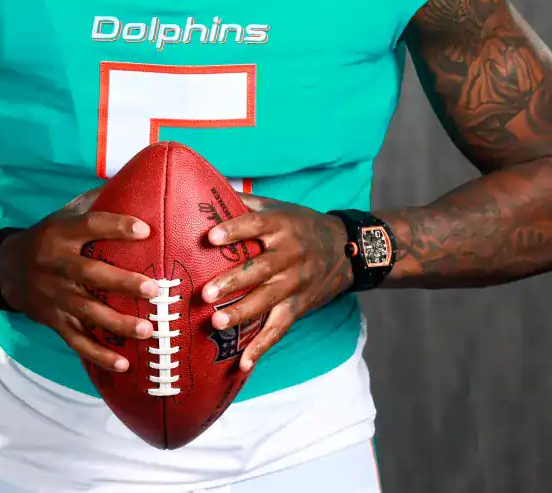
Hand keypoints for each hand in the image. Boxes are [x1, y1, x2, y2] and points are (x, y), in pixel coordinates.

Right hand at [0, 186, 160, 372]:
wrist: (4, 268)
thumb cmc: (47, 237)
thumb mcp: (63, 216)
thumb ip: (94, 205)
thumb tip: (136, 185)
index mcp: (60, 234)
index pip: (90, 226)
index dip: (116, 226)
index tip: (145, 229)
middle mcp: (55, 265)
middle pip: (90, 275)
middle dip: (122, 283)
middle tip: (153, 290)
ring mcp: (53, 296)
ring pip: (87, 313)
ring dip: (118, 324)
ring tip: (148, 330)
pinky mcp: (52, 320)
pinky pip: (77, 341)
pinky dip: (99, 355)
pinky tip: (125, 363)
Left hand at [199, 194, 354, 371]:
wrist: (347, 250)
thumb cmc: (301, 225)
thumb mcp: (279, 207)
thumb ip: (244, 202)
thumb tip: (204, 187)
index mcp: (282, 226)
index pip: (257, 225)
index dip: (235, 230)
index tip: (211, 236)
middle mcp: (290, 255)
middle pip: (260, 269)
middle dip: (233, 282)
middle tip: (207, 293)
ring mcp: (295, 283)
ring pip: (268, 300)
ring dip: (243, 313)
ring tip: (218, 323)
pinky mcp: (299, 306)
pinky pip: (280, 328)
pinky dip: (263, 346)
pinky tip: (244, 363)